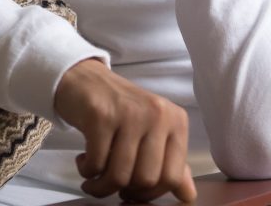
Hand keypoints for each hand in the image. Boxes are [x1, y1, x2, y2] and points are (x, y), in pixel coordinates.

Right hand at [55, 60, 195, 201]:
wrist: (82, 76)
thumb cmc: (117, 106)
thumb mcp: (150, 128)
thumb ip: (169, 161)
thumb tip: (188, 195)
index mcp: (175, 120)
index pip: (172, 177)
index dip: (151, 193)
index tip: (133, 191)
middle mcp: (156, 114)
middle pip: (146, 179)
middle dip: (124, 190)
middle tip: (109, 183)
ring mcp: (129, 113)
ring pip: (120, 175)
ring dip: (101, 185)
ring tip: (92, 176)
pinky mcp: (100, 115)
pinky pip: (97, 162)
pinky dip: (87, 170)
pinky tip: (83, 161)